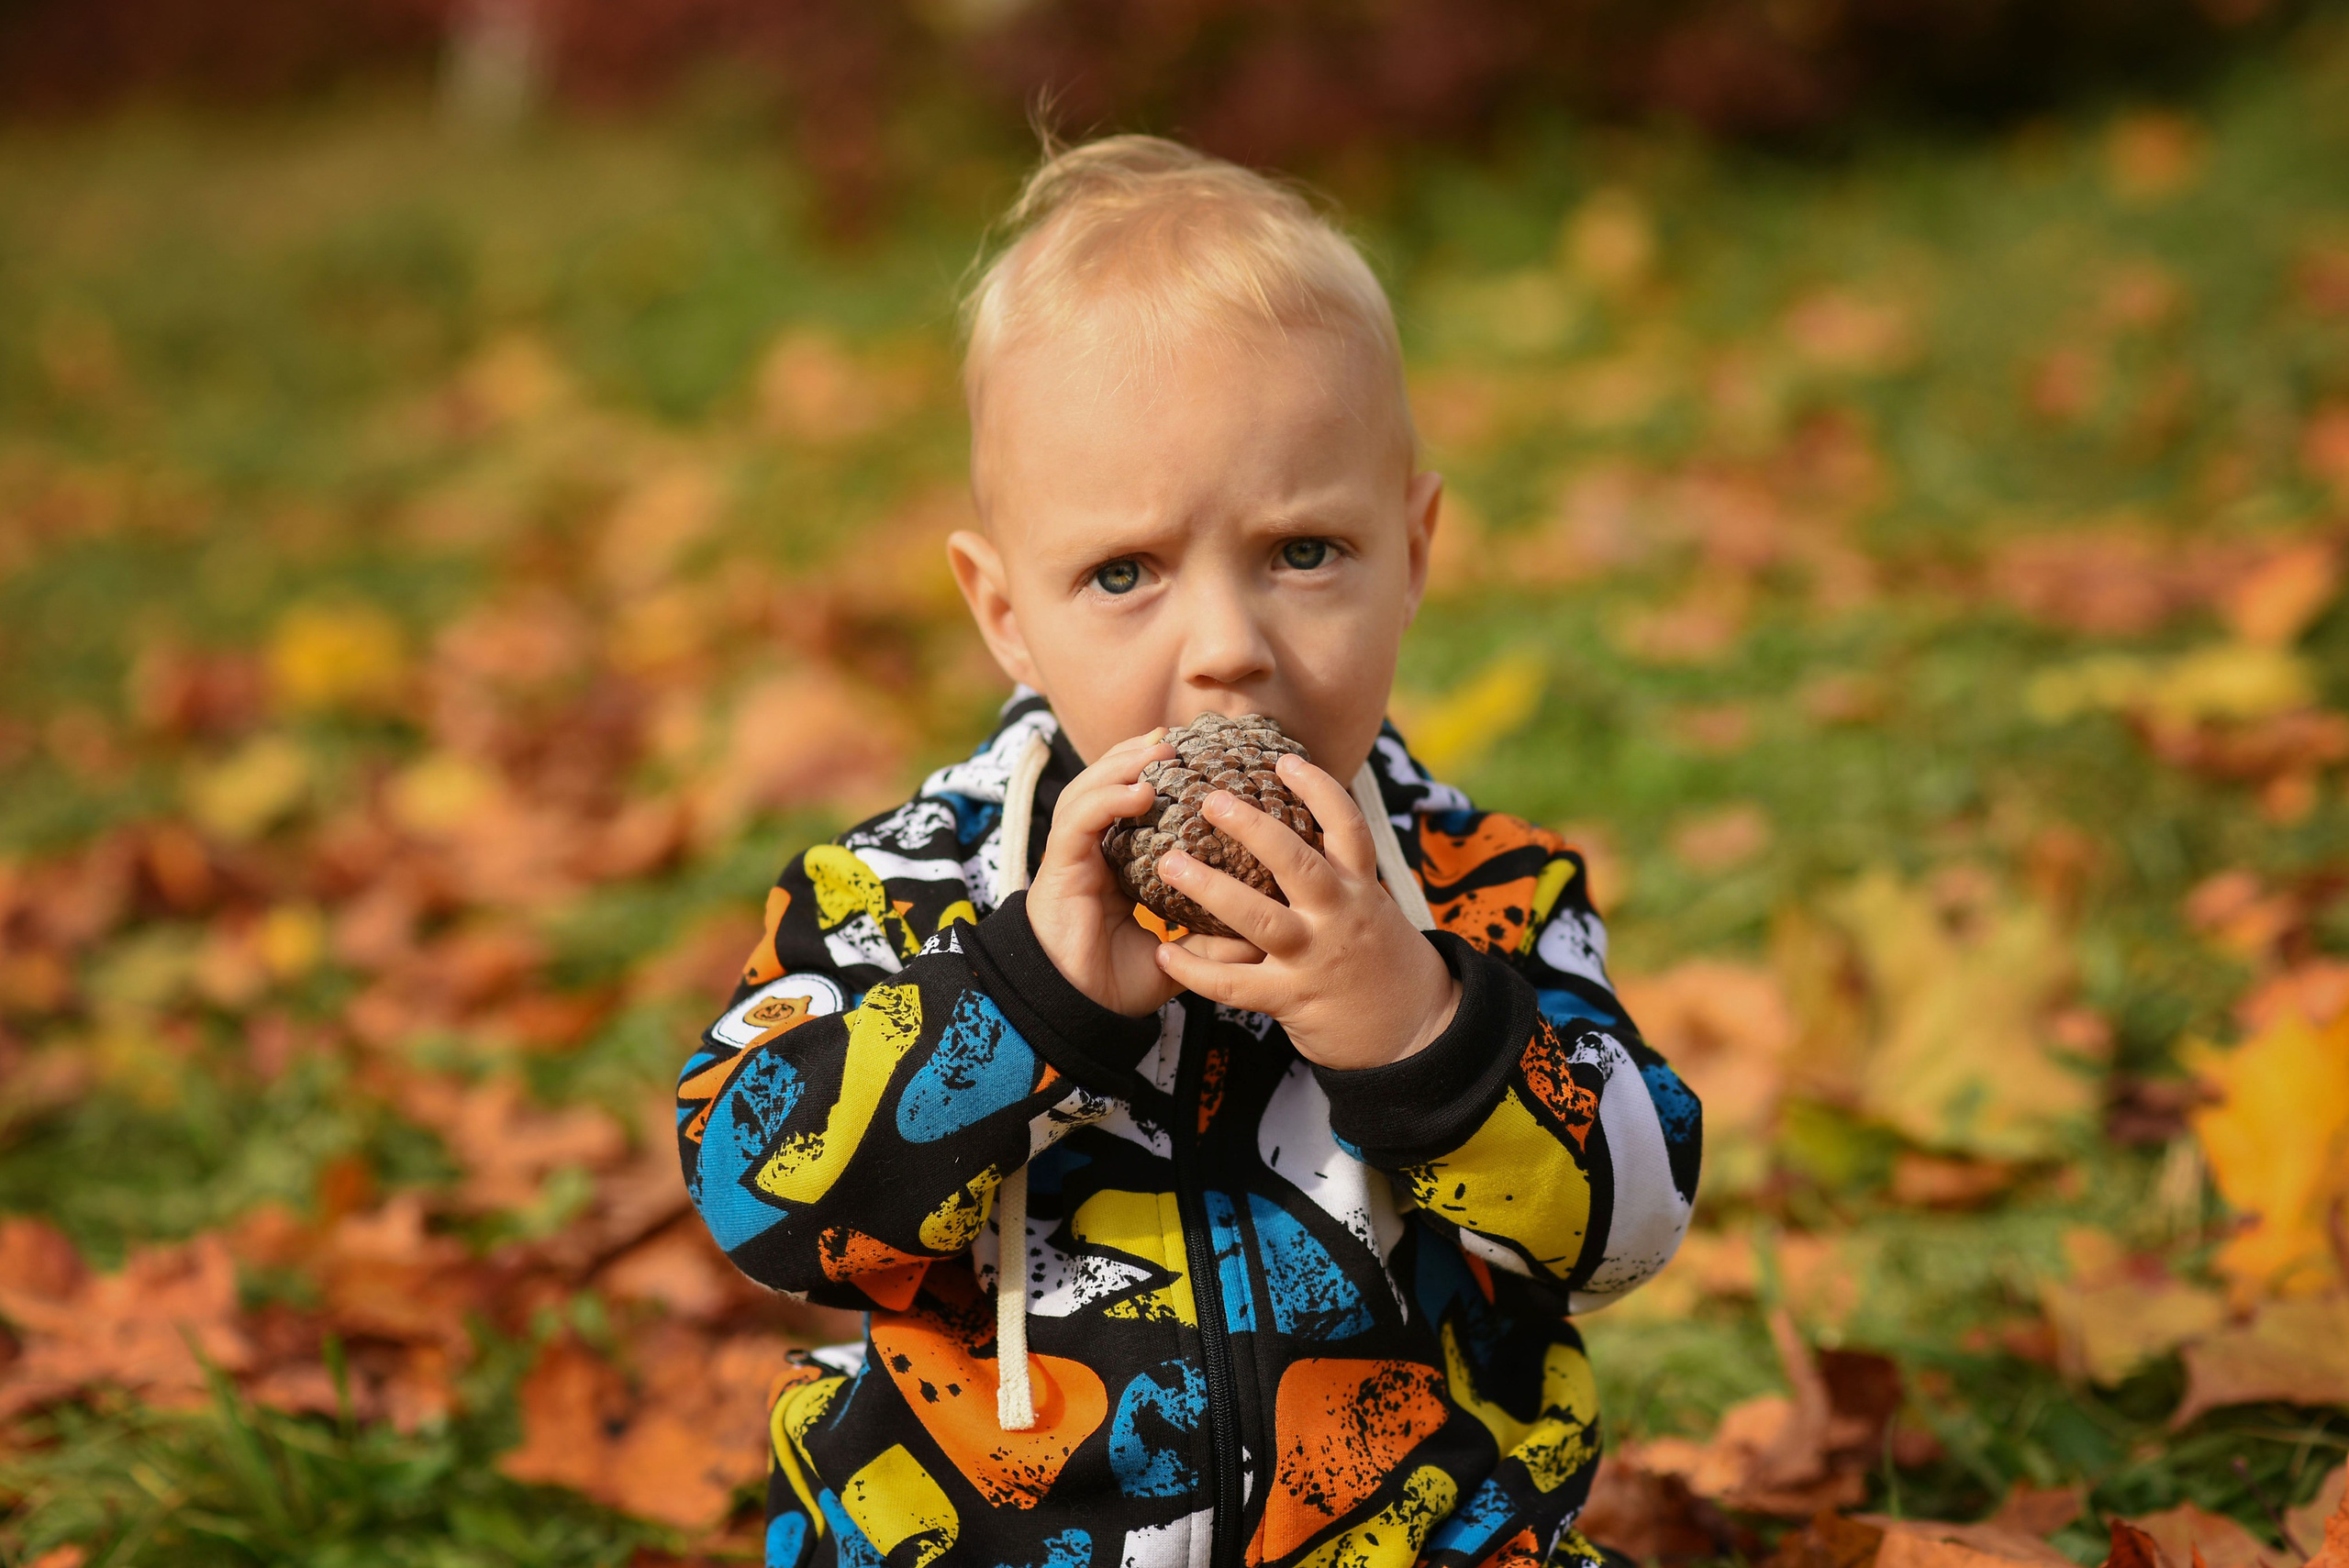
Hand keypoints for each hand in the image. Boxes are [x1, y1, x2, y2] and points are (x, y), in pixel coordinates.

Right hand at [1026, 729, 1263, 1016]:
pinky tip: (1138, 792)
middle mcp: (1092, 855)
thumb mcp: (1178, 957)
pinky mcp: (1060, 869)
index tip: (1193, 759)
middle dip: (1136, 756)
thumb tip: (1264, 932)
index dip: (1153, 777)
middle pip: (1106, 786)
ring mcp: (1074, 859)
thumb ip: (1212, 940)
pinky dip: (1107, 800)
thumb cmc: (1116, 984)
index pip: (1129, 807)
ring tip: (1160, 752)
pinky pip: (1079, 822)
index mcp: (1116, 867)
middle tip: (1172, 740)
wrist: (1075, 1012)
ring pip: (1089, 792)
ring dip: (1122, 765)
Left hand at [1150, 753, 1460, 1069]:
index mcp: (1361, 888)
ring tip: (1169, 863)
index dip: (1319, 790)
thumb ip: (1338, 875)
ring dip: (1210, 888)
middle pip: (1296, 862)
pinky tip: (1164, 949)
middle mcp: (1340, 916)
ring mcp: (1315, 958)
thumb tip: (1297, 828)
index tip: (1284, 761)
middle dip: (1253, 828)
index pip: (1347, 828)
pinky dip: (1196, 967)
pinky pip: (1235, 983)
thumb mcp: (1372, 908)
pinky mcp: (1292, 999)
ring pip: (1259, 917)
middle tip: (1211, 799)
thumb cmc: (1381, 960)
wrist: (1414, 1030)